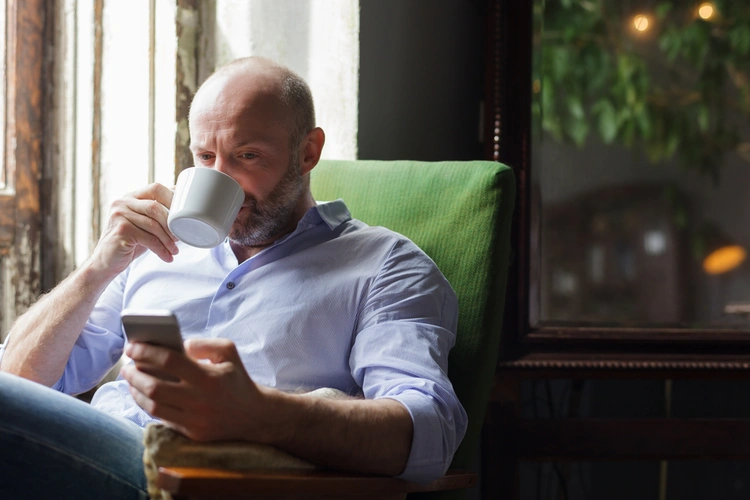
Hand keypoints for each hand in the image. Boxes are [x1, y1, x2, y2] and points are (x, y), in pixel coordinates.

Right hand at [90, 183, 178, 277]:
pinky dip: (161, 249)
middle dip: (172, 224)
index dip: (174, 200)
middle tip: (181, 237)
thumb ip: (158, 212)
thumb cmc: (131, 241)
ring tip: (175, 250)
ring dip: (168, 240)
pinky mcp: (120, 230)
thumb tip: (187, 203)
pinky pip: (148, 239)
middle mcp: (123, 202)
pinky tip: (168, 257)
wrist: (106, 262)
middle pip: (156, 207)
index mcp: (131, 196)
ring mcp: (119, 215)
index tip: (185, 217)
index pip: (156, 188)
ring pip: (153, 224)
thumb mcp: (145, 224)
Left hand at [120, 338, 271, 441]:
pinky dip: (147, 406)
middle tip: (127, 364)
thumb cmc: (237, 379)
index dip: (146, 352)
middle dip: (134, 374)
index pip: (169, 361)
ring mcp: (195, 419)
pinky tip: (142, 394)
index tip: (132, 346)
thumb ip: (204, 344)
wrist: (255, 415)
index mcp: (208, 377)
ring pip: (153, 406)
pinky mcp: (192, 433)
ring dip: (135, 391)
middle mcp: (199, 400)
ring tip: (131, 379)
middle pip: (154, 387)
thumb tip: (178, 345)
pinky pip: (162, 419)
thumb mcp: (229, 352)